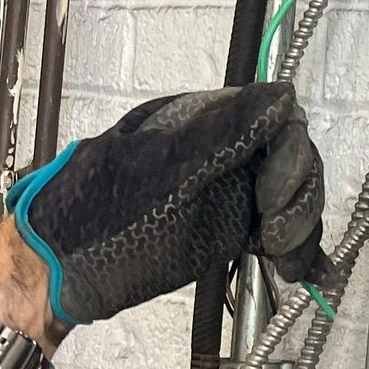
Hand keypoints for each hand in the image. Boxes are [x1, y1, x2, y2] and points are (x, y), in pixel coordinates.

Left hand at [5, 84, 325, 330]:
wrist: (61, 270)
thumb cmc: (97, 213)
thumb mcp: (161, 167)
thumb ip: (223, 132)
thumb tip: (281, 95)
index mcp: (207, 125)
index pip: (280, 124)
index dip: (290, 158)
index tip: (271, 197)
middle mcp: (225, 155)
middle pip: (295, 164)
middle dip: (297, 199)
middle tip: (273, 236)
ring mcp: (230, 195)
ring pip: (294, 201)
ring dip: (303, 231)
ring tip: (283, 262)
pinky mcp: (230, 233)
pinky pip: (280, 235)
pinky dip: (300, 254)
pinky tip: (306, 273)